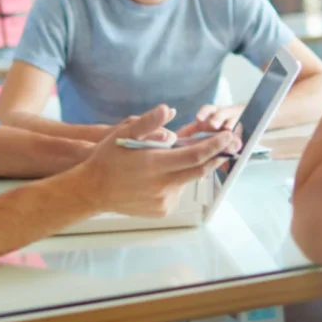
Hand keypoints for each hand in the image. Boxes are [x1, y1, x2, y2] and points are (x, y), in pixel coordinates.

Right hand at [78, 105, 240, 217]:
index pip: (194, 155)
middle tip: (226, 144)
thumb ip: (148, 122)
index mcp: (154, 164)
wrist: (93, 190)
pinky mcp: (162, 210)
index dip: (214, 146)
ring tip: (169, 160)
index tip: (227, 137)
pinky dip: (175, 181)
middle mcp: (162, 186)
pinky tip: (159, 177)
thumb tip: (169, 110)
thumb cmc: (108, 159)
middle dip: (214, 156)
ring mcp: (163, 201)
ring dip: (187, 168)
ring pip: (186, 181)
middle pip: (198, 170)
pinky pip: (176, 192)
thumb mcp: (124, 134)